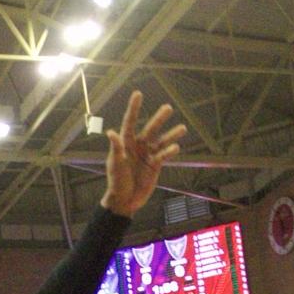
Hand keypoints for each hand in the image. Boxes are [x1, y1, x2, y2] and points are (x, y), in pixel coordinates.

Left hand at [102, 93, 186, 217]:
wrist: (125, 200)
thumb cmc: (116, 181)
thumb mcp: (115, 164)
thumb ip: (116, 148)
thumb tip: (111, 132)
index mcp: (125, 143)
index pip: (130, 122)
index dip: (134, 108)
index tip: (138, 94)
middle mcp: (138, 146)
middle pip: (150, 129)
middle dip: (159, 119)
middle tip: (168, 107)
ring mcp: (148, 155)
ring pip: (161, 141)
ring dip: (171, 134)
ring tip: (182, 127)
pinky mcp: (155, 165)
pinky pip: (164, 156)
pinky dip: (170, 152)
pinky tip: (176, 147)